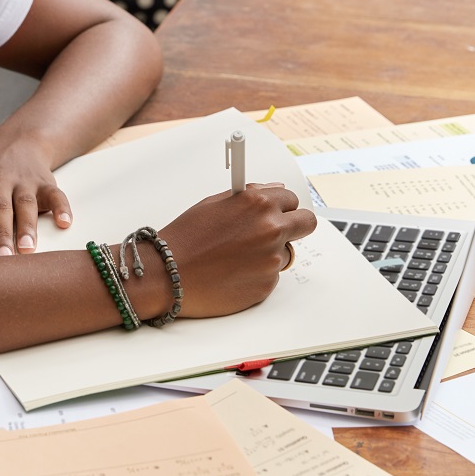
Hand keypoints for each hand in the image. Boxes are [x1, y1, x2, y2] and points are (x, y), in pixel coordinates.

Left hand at [0, 137, 72, 256]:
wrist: (16, 142)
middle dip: (1, 233)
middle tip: (2, 258)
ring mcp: (23, 181)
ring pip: (26, 203)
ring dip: (27, 226)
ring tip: (28, 249)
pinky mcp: (45, 182)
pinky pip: (55, 194)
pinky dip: (61, 207)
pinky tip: (65, 222)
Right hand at [131, 183, 315, 319]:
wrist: (168, 274)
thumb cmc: (186, 237)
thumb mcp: (215, 203)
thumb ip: (251, 196)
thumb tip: (275, 190)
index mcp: (259, 204)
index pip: (292, 199)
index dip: (281, 206)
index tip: (275, 211)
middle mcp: (271, 229)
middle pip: (307, 223)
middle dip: (294, 225)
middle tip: (275, 231)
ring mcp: (272, 259)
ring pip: (287, 251)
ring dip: (272, 251)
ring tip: (240, 256)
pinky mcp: (267, 285)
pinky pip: (272, 275)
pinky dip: (258, 273)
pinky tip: (233, 272)